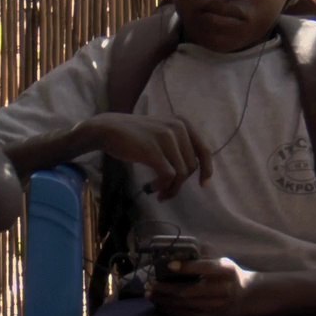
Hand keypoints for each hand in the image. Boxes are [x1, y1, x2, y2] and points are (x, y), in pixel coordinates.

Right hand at [79, 113, 212, 197]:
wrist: (108, 129)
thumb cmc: (135, 135)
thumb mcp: (162, 132)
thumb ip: (179, 144)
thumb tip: (194, 170)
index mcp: (182, 123)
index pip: (204, 150)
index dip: (207, 170)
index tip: (203, 184)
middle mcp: (177, 127)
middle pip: (191, 166)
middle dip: (180, 183)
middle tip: (166, 191)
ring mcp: (165, 138)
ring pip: (181, 173)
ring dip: (171, 188)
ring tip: (159, 193)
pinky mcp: (152, 150)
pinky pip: (168, 175)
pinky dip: (162, 186)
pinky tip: (152, 188)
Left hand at [147, 257, 253, 315]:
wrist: (245, 296)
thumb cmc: (226, 273)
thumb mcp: (221, 259)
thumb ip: (202, 253)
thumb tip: (177, 250)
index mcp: (226, 270)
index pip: (205, 267)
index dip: (186, 267)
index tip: (169, 265)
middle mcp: (222, 290)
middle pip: (190, 290)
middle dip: (166, 288)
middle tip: (149, 284)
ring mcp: (216, 306)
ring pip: (185, 305)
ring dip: (164, 300)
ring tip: (150, 294)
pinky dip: (171, 310)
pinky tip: (159, 305)